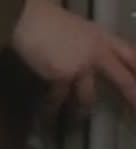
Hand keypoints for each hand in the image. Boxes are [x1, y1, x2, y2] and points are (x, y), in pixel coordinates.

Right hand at [11, 0, 135, 121]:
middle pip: (122, 79)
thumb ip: (89, 45)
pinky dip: (51, 108)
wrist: (31, 20)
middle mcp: (99, 52)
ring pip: (88, 97)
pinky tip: (48, 117)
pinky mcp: (63, 76)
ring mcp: (82, 65)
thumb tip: (89, 61)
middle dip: (132, 97)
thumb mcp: (79, 30)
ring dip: (81, 111)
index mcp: (104, 38)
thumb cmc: (49, 21)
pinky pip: (58, 99)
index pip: (132, 56)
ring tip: (77, 120)